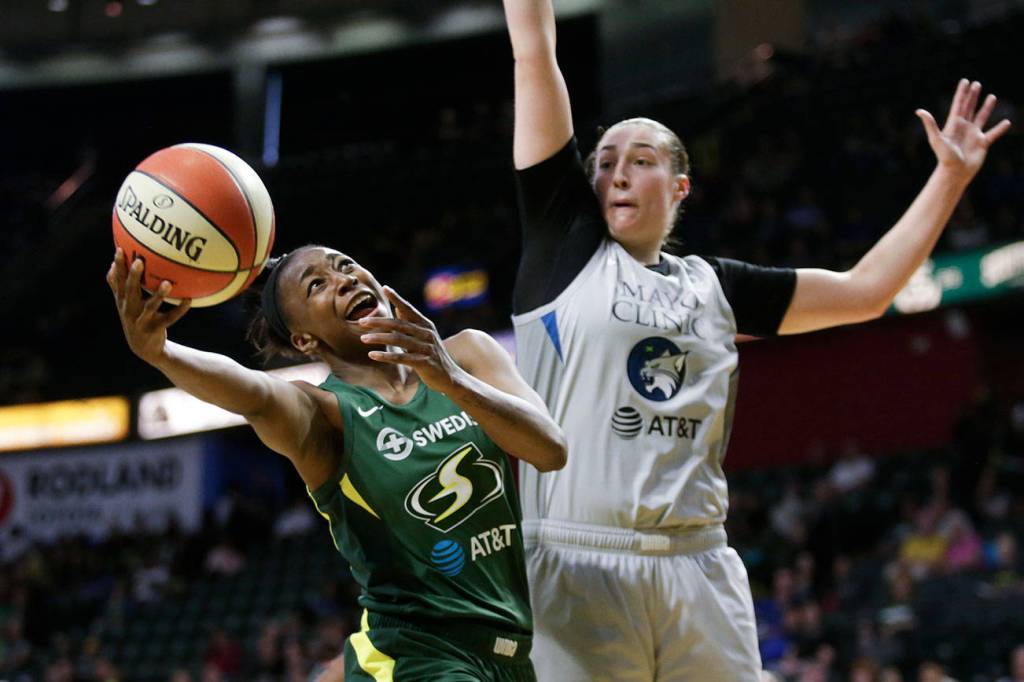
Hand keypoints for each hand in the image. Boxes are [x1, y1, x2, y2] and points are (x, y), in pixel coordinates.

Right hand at [106, 248, 190, 364]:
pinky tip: (189, 300)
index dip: (118, 266)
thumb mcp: (123, 303)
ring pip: (150, 306)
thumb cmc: (135, 318)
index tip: (120, 249)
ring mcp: (140, 321)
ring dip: (159, 295)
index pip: (117, 281)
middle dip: (134, 276)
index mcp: (122, 301)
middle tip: (139, 261)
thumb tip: (111, 265)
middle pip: (130, 291)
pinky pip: (169, 318)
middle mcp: (128, 310)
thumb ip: (117, 286)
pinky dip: (180, 309)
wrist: (143, 348)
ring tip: (167, 283)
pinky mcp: (154, 329)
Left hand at [358, 286, 460, 392]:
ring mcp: (426, 347)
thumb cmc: (432, 355)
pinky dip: (385, 356)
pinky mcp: (423, 362)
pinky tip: (372, 355)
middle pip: (399, 324)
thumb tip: (397, 307)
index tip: (385, 288)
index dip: (397, 298)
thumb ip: (411, 322)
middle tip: (361, 321)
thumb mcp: (424, 336)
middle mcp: (426, 333)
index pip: (409, 309)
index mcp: (426, 325)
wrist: (450, 377)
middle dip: (379, 322)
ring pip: (398, 339)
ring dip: (379, 338)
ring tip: (363, 338)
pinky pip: (401, 358)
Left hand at [917, 79, 1010, 181]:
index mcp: (953, 124)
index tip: (965, 81)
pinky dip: (1000, 128)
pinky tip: (1007, 123)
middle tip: (977, 84)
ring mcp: (973, 135)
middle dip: (972, 96)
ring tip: (992, 97)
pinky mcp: (982, 143)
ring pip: (981, 117)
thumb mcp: (936, 139)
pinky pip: (993, 133)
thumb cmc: (945, 157)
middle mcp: (964, 128)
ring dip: (986, 107)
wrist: (955, 173)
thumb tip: (919, 111)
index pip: (959, 104)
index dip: (962, 93)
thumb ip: (930, 124)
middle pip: (969, 108)